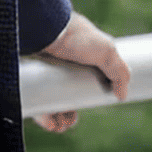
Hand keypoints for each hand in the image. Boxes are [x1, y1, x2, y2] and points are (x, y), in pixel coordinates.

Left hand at [31, 10, 130, 133]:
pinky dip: (39, 112)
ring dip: (54, 118)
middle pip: (64, 95)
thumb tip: (122, 95)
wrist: (45, 26)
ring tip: (58, 126)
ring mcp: (44, 68)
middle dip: (68, 114)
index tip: (84, 110)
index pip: (83, 85)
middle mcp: (60, 63)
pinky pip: (32, 96)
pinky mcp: (29, 73)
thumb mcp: (106, 51)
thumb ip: (120, 71)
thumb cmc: (75, 35)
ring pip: (48, 99)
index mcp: (79, 58)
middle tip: (68, 124)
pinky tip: (47, 121)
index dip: (84, 101)